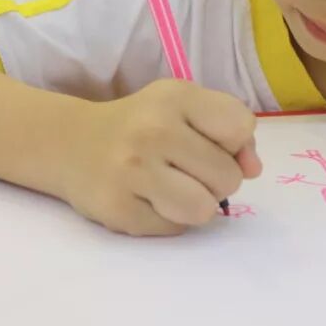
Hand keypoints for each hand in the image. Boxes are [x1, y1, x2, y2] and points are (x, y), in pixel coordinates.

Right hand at [62, 79, 260, 235]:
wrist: (71, 143)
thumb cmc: (144, 123)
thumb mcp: (187, 107)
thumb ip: (231, 129)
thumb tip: (254, 169)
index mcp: (176, 97)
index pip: (239, 127)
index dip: (235, 142)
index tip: (212, 141)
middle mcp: (153, 130)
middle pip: (228, 177)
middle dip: (218, 179)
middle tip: (189, 169)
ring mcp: (132, 171)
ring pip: (203, 209)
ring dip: (198, 204)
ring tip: (176, 188)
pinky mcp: (117, 210)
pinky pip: (174, 228)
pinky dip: (170, 218)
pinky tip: (149, 198)